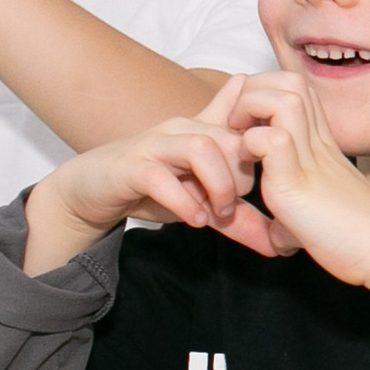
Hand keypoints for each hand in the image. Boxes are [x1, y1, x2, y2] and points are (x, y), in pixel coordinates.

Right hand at [33, 78, 277, 254]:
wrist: (90, 189)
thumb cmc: (151, 189)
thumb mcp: (202, 203)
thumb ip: (238, 218)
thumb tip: (279, 244)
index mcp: (204, 131)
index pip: (248, 126)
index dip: (263, 155)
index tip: (268, 188)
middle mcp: (183, 130)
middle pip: (232, 138)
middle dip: (242, 177)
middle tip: (235, 208)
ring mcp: (156, 145)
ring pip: (201, 148)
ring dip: (218, 185)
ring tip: (218, 214)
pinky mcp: (130, 166)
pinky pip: (160, 177)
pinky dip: (183, 202)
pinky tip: (194, 220)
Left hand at [228, 72, 369, 288]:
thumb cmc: (356, 242)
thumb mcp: (316, 219)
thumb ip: (292, 220)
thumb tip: (276, 237)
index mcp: (323, 147)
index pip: (296, 91)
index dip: (265, 95)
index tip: (247, 127)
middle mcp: (318, 144)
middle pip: (288, 81)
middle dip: (253, 93)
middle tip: (237, 128)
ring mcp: (310, 160)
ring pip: (282, 98)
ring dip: (251, 112)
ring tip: (240, 143)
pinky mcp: (298, 183)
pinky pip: (271, 140)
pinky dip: (248, 149)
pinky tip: (247, 176)